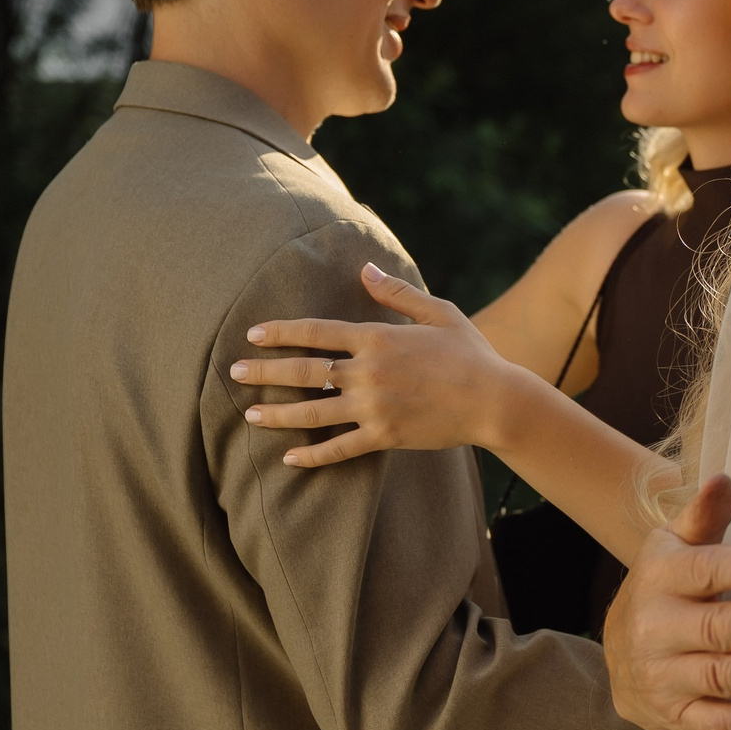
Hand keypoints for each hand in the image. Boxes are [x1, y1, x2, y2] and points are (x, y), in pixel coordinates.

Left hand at [229, 263, 524, 466]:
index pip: (316, 332)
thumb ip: (397, 293)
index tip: (254, 335)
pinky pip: (340, 448)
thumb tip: (364, 270)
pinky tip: (290, 458)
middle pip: (304, 372)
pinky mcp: (385, 436)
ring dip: (277, 414)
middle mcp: (369, 372)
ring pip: (313, 412)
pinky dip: (313, 456)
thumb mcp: (439, 312)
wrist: (496, 401)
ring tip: (250, 415)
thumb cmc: (471, 353)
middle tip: (233, 373)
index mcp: (378, 338)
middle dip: (264, 373)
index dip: (281, 333)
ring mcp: (374, 407)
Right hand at [602, 474, 730, 729]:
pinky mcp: (672, 714)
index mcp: (660, 576)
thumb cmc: (666, 586)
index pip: (704, 571)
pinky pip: (713, 723)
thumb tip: (723, 480)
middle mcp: (655, 627)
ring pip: (717, 676)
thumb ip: (704, 516)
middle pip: (716, 628)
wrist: (619, 647)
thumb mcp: (675, 545)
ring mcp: (661, 675)